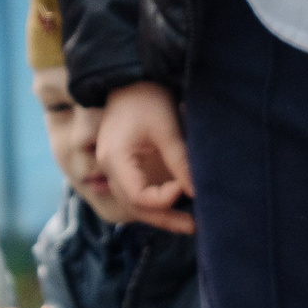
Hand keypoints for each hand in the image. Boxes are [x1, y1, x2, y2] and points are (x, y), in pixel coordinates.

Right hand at [95, 81, 195, 233]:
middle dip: (166, 219)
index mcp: (115, 159)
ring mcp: (114, 169)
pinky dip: (156, 204)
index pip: (138, 196)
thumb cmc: (148, 98)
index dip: (164, 198)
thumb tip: (198, 193)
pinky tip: (178, 209)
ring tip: (190, 224)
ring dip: (162, 215)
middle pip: (135, 207)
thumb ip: (180, 162)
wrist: (131, 80)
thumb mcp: (167, 129)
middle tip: (196, 227)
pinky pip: (137, 194)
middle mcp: (109, 169)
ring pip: (135, 205)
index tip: (186, 187)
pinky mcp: (123, 167)